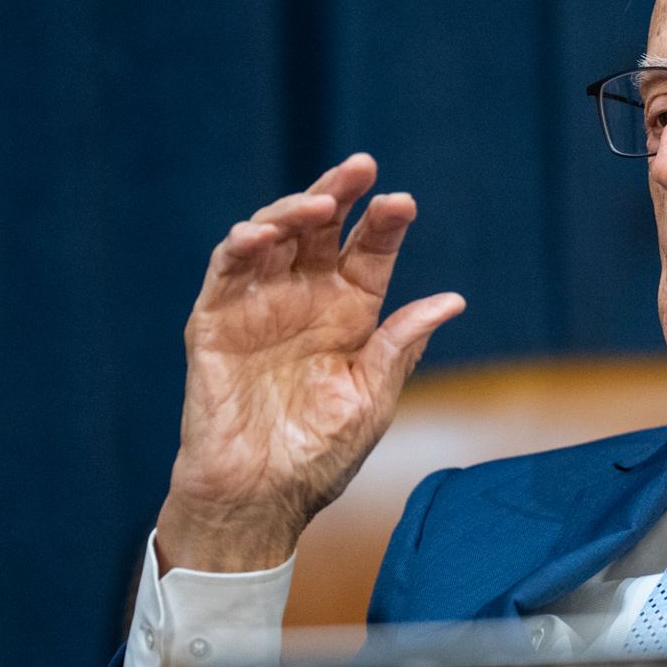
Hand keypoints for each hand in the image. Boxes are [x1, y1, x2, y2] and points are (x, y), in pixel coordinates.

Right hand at [155, 154, 465, 572]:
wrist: (261, 498)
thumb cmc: (319, 455)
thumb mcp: (372, 397)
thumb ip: (401, 345)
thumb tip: (452, 300)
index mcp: (349, 315)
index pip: (369, 254)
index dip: (384, 226)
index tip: (402, 203)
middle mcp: (304, 301)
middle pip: (320, 230)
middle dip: (338, 193)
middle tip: (360, 168)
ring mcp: (258, 307)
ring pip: (272, 238)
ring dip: (291, 211)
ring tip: (316, 203)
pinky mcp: (215, 322)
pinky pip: (225, 272)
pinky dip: (240, 247)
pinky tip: (261, 235)